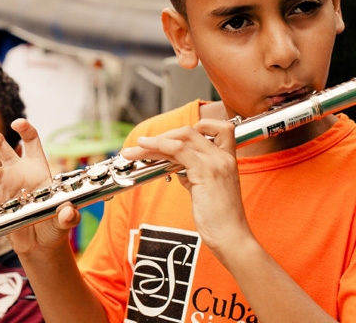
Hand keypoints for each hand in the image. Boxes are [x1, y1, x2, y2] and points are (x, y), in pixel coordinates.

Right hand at [0, 119, 80, 255]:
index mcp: (38, 168)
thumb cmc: (54, 224)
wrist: (40, 243)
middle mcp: (19, 173)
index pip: (32, 142)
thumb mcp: (65, 220)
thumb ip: (68, 216)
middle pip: (5, 150)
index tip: (17, 123)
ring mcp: (6, 187)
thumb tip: (68, 212)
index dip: (25, 130)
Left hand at [120, 119, 252, 256]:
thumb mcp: (206, 191)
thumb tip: (178, 168)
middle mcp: (223, 156)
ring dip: (152, 142)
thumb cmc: (219, 220)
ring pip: (180, 139)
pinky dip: (158, 147)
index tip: (170, 139)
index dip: (192, 128)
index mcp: (227, 159)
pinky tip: (143, 150)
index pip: (216, 128)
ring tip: (133, 149)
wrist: (231, 238)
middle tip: (143, 146)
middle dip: (162, 136)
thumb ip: (195, 175)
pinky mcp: (206, 172)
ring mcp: (216, 162)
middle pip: (189, 131)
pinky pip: (178, 150)